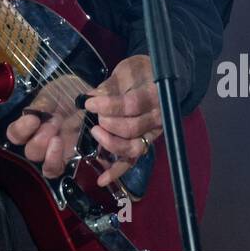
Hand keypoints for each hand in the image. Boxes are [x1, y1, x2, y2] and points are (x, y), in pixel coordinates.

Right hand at [4, 74, 89, 179]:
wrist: (91, 96)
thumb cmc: (68, 92)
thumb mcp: (54, 91)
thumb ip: (43, 102)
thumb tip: (33, 113)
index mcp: (32, 124)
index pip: (15, 134)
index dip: (21, 129)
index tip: (33, 119)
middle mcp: (41, 140)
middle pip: (31, 152)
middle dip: (40, 139)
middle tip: (54, 122)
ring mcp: (57, 151)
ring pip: (47, 168)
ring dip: (51, 155)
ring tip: (58, 138)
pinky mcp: (73, 157)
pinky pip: (62, 169)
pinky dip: (61, 162)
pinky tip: (68, 147)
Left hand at [81, 55, 163, 187]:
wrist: (160, 79)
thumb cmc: (142, 72)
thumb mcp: (128, 70)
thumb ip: (112, 85)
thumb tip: (92, 96)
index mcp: (155, 95)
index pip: (131, 105)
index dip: (108, 105)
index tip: (89, 103)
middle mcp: (158, 118)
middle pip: (131, 128)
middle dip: (107, 123)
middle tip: (95, 114)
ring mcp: (152, 134)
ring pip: (133, 149)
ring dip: (111, 144)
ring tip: (96, 132)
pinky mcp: (145, 144)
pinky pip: (132, 161)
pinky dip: (117, 172)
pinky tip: (102, 180)